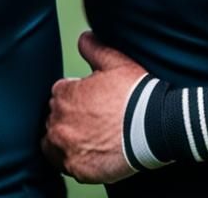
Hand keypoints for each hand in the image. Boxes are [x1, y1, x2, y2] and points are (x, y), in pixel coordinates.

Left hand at [43, 32, 143, 184]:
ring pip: (54, 142)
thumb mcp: (115, 61)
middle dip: (70, 117)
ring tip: (88, 138)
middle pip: (55, 118)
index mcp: (64, 94)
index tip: (91, 101)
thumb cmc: (134, 93)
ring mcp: (66, 147)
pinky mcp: (77, 169)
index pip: (60, 94)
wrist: (153, 126)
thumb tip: (84, 38)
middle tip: (93, 120)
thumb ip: (93, 48)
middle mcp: (58, 122)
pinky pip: (64, 165)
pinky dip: (73, 159)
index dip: (77, 96)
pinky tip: (90, 153)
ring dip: (66, 138)